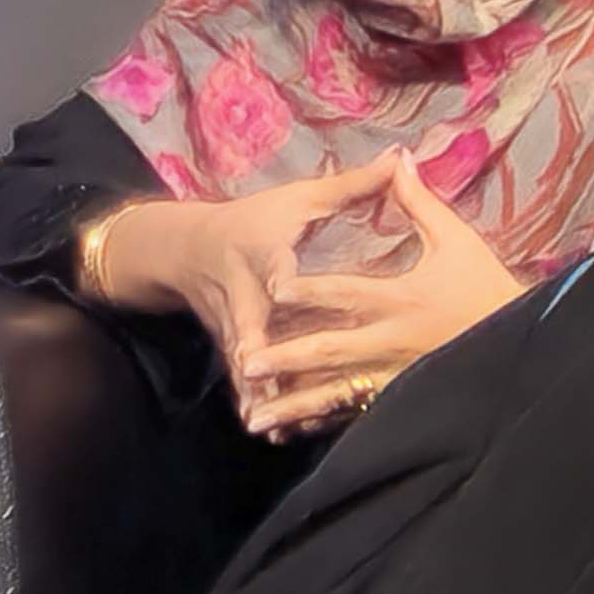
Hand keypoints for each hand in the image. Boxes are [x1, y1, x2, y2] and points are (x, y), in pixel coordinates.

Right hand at [95, 148, 404, 420]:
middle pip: (249, 322)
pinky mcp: (235, 348)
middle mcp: (245, 292)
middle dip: (256, 348)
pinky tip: (278, 434)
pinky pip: (248, 381)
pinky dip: (261, 404)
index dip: (277, 276)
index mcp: (264, 251)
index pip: (271, 263)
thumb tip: (401, 158)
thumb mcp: (301, 197)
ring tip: (275, 422)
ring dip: (259, 390)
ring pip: (247, 360)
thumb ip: (355, 185)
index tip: (281, 290)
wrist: (191, 249)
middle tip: (263, 373)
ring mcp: (236, 326)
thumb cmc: (259, 219)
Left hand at [240, 148, 527, 440]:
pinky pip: (354, 416)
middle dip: (288, 358)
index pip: (347, 293)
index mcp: (402, 299)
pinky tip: (292, 435)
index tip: (273, 289)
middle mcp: (394, 342)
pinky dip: (321, 425)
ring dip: (295, 406)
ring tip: (255, 418)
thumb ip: (420, 204)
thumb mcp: (457, 240)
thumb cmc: (487, 289)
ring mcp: (396, 378)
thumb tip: (399, 159)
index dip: (310, 290)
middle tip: (248, 362)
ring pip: (336, 394)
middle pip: (331, 350)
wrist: (526, 348)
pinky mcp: (401, 402)